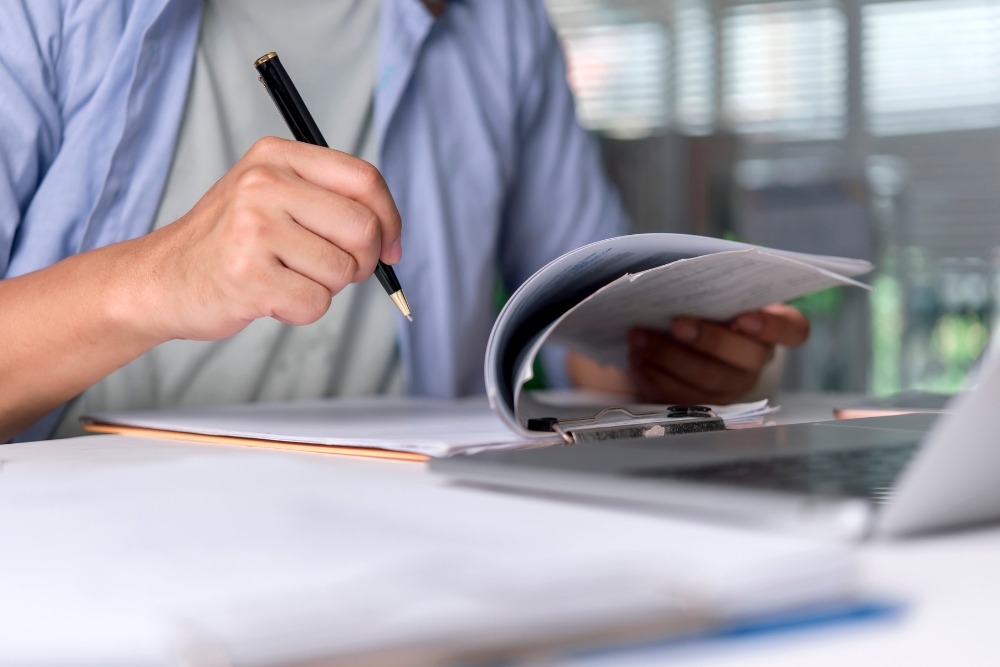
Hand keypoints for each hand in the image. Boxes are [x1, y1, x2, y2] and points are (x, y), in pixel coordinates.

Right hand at [114, 136, 401, 342]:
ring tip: (286, 278)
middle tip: (335, 272)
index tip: (392, 248)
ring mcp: (253, 227)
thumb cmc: (228, 243)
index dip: (390, 219)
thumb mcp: (272, 197)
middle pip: (364, 229)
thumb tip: (392, 237)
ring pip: (342, 271)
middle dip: (362, 262)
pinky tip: (269, 298)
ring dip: (326, 288)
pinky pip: (315, 303)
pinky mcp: (247, 274)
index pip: (365, 179)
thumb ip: (328, 201)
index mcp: (276, 156)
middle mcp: (263, 183)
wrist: (159, 279)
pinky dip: (301, 310)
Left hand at [626, 304, 808, 403]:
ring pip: (708, 379)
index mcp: (774, 328)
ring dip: (670, 358)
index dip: (772, 327)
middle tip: (676, 323)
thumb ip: (714, 287)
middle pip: (744, 358)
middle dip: (708, 340)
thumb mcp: (716, 293)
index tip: (743, 317)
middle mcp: (759, 361)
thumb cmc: (707, 306)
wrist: (689, 338)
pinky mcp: (705, 403)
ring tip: (639, 339)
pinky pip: (682, 396)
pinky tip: (636, 360)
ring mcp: (733, 387)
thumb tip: (678, 279)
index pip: (792, 330)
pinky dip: (655, 377)